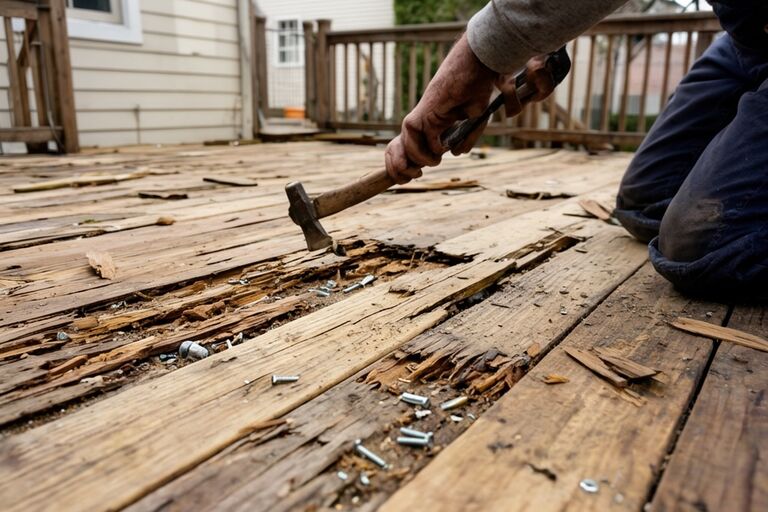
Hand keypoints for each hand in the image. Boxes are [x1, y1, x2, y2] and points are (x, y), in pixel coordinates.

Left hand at [385, 35, 555, 184]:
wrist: (478, 66)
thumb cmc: (476, 89)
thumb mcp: (473, 122)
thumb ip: (465, 139)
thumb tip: (456, 154)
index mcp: (427, 124)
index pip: (404, 147)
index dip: (403, 163)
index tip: (412, 177)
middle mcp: (420, 121)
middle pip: (395, 148)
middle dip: (398, 168)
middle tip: (414, 177)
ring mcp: (422, 115)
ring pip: (406, 145)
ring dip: (420, 159)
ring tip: (434, 161)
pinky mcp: (428, 111)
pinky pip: (424, 136)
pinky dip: (434, 147)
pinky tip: (444, 146)